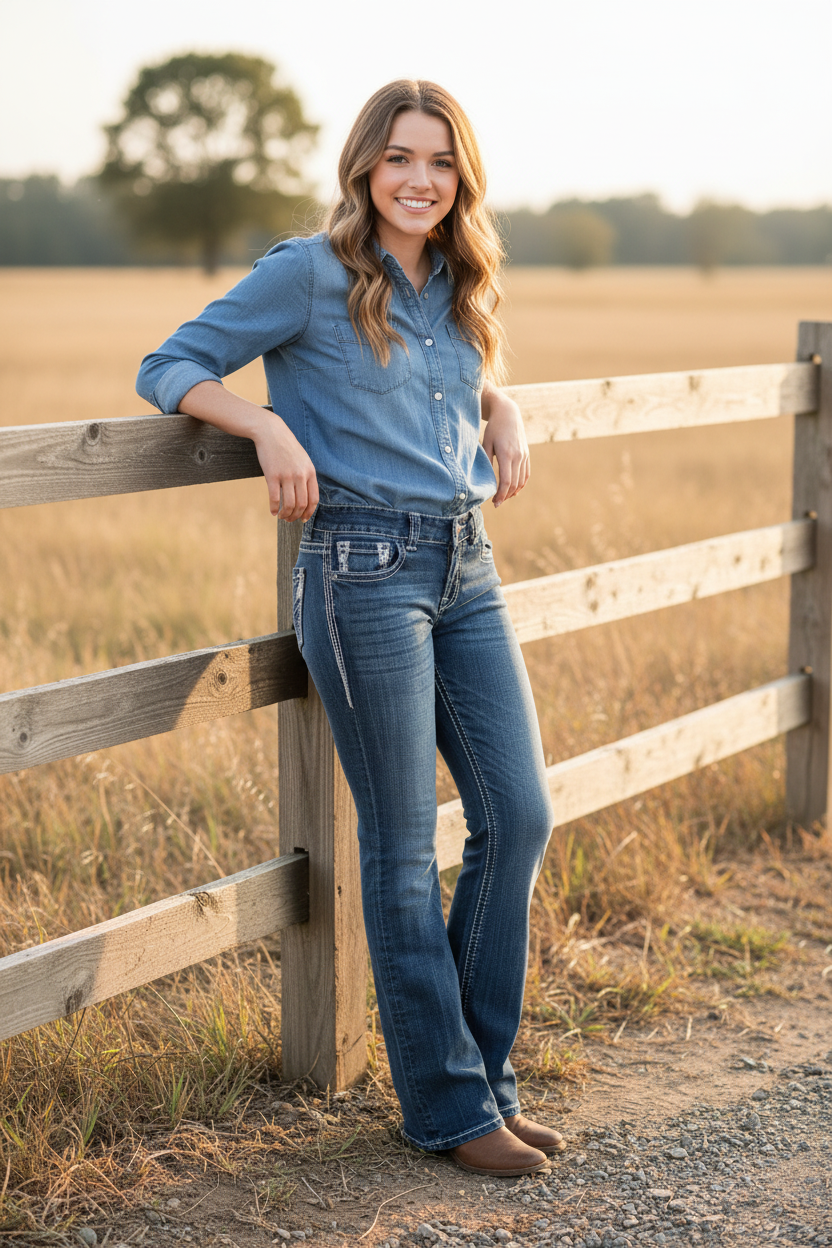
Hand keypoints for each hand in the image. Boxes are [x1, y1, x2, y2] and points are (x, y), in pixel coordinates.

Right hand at [253, 413, 318, 520]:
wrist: (271, 432)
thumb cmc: (286, 447)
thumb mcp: (303, 460)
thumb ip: (306, 475)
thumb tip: (306, 496)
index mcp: (310, 472)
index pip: (314, 499)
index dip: (309, 512)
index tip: (303, 519)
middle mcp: (300, 475)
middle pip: (301, 504)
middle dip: (296, 516)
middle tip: (290, 519)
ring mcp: (286, 476)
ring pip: (289, 504)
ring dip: (285, 515)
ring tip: (281, 516)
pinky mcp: (272, 475)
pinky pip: (275, 498)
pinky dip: (274, 508)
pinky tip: (273, 512)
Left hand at [481, 384, 529, 506]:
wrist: (508, 413)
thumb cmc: (493, 428)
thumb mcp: (486, 443)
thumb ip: (487, 461)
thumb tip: (486, 480)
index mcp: (507, 454)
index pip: (506, 481)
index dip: (501, 494)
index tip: (494, 503)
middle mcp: (518, 456)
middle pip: (514, 483)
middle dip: (505, 496)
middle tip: (496, 503)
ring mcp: (524, 455)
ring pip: (522, 480)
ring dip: (513, 491)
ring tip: (504, 497)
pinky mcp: (527, 454)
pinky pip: (526, 473)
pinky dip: (521, 484)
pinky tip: (514, 490)